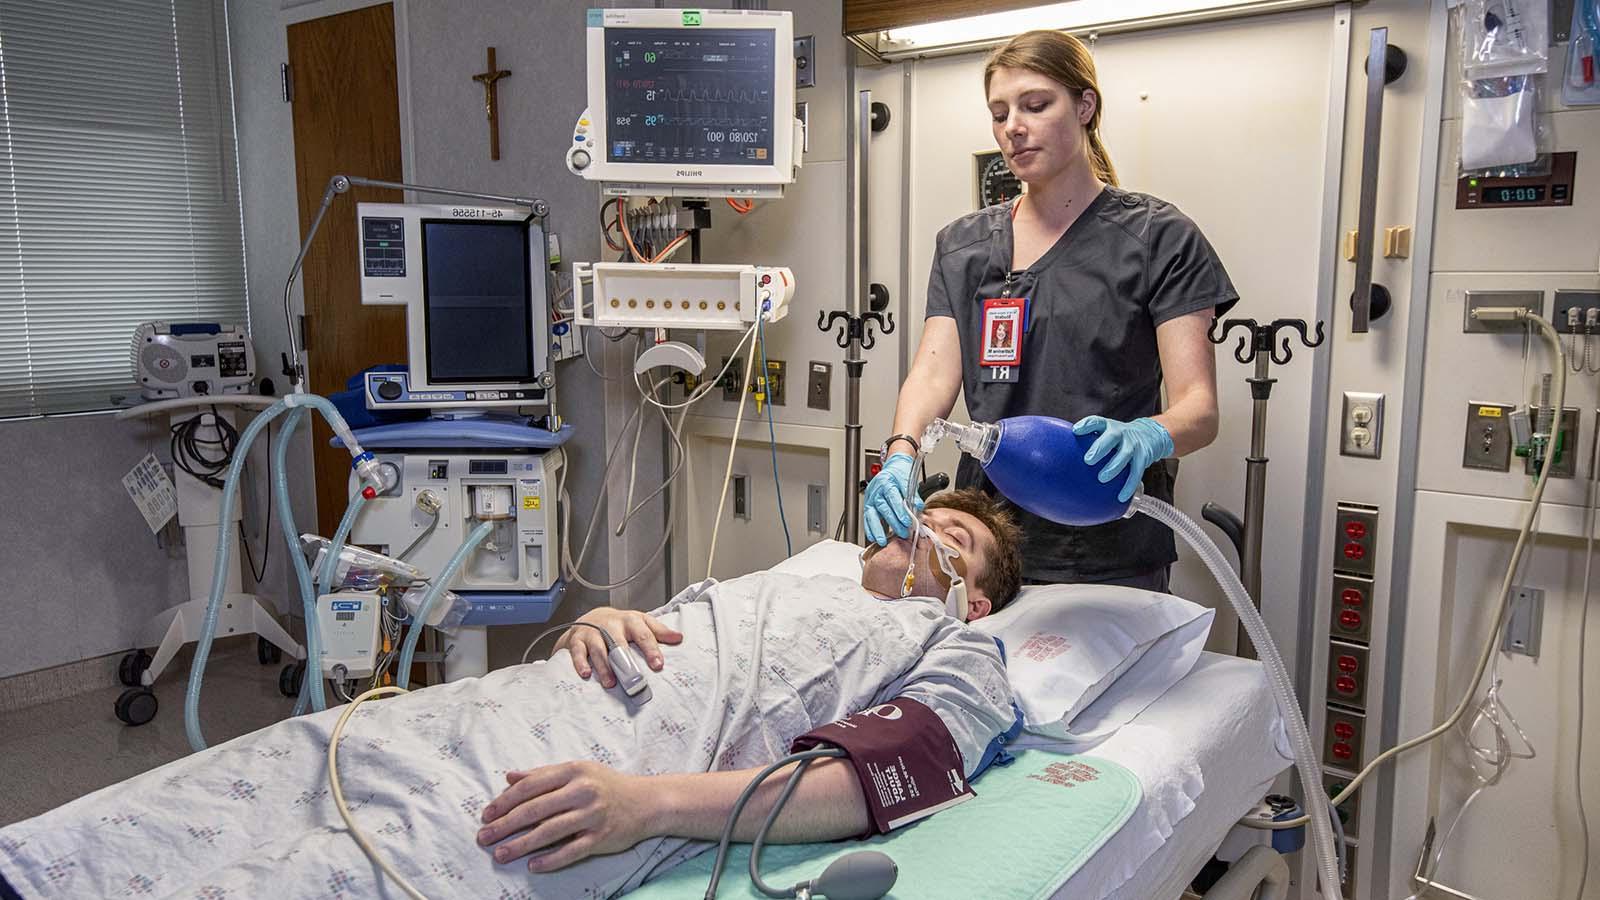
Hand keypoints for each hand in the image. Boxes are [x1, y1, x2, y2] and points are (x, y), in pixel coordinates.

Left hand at [478, 761, 655, 871]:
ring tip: (501, 854)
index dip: (505, 801)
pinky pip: (571, 851)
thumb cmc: (607, 785)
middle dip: (505, 825)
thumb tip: (509, 777)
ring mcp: (593, 815)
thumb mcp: (577, 772)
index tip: (487, 814)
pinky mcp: (602, 837)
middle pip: (535, 810)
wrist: (647, 802)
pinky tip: (533, 865)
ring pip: (549, 832)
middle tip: (484, 837)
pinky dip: (551, 860)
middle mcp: (582, 791)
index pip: (530, 786)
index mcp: (573, 771)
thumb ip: (542, 774)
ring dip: (521, 845)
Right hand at [552, 608, 682, 686]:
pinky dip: (581, 663)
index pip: (643, 634)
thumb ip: (659, 631)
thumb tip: (679, 638)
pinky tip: (586, 674)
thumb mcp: (641, 622)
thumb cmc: (619, 624)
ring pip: (599, 649)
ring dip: (604, 667)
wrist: (591, 617)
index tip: (658, 664)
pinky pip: (578, 651)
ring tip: (611, 683)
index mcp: (630, 621)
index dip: (651, 649)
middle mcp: (611, 625)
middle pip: (619, 642)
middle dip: (627, 661)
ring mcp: (593, 632)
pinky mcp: (577, 640)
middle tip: (634, 678)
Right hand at [863, 452, 922, 545]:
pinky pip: (867, 518)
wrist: (893, 468)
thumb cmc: (899, 474)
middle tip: (902, 533)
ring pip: (872, 515)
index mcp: (887, 482)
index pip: (893, 499)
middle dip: (893, 523)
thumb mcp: (908, 481)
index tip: (907, 522)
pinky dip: (869, 528)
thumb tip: (918, 507)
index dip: (900, 512)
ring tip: (883, 541)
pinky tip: (873, 537)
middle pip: (884, 509)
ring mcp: (870, 498)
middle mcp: (876, 490)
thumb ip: (913, 496)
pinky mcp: (868, 504)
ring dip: (877, 529)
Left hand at [1073, 416, 1174, 502]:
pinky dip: (1129, 485)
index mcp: (1108, 426)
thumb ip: (1089, 441)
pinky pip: (1136, 472)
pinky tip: (1121, 497)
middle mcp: (1121, 433)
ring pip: (1124, 455)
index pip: (1097, 422)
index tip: (1076, 431)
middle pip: (1111, 437)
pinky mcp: (1143, 457)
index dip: (1087, 425)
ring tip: (1102, 478)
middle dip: (1100, 448)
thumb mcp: (1107, 432)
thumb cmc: (1119, 437)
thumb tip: (1063, 456)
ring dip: (1113, 467)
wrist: (1150, 434)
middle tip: (1088, 460)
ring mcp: (1133, 445)